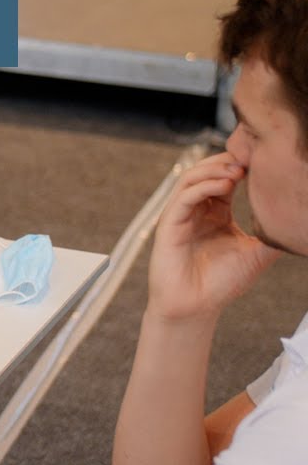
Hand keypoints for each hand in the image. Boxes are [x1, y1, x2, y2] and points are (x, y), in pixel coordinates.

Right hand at [147, 152, 278, 322]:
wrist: (196, 306)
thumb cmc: (220, 283)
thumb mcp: (255, 254)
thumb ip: (270, 236)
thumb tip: (296, 224)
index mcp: (215, 214)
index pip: (223, 179)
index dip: (240, 166)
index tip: (262, 162)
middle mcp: (196, 210)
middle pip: (205, 172)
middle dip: (227, 161)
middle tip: (250, 159)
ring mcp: (181, 215)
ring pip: (191, 178)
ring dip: (213, 169)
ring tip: (237, 169)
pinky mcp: (169, 224)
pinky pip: (183, 197)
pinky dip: (203, 187)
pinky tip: (224, 185)